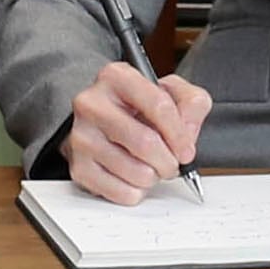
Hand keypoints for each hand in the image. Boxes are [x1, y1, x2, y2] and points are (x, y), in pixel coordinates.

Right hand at [67, 58, 211, 203]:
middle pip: (146, 142)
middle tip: (172, 164)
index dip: (180, 134)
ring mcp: (81, 136)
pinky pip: (120, 192)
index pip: (158, 105)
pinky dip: (136, 191)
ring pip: (135, 171)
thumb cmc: (138, 107)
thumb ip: (191, 103)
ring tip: (151, 167)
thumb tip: (187, 133)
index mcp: (116, 77)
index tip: (186, 151)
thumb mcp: (171, 92)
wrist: (102, 122)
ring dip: (153, 177)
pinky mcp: (78, 167)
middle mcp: (92, 103)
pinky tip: (133, 177)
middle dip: (168, 161)